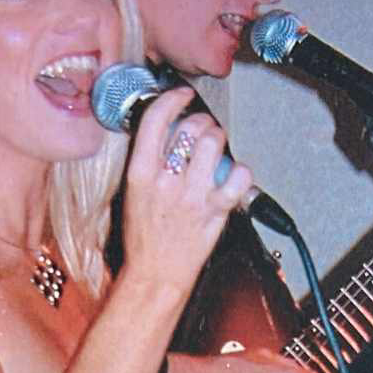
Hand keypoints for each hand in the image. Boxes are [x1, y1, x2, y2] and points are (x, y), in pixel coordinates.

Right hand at [121, 86, 254, 299]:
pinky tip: (232, 176)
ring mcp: (193, 196)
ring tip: (215, 149)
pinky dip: (240, 171)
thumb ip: (147, 161)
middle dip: (201, 122)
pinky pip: (238, 175)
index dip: (172, 99)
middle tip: (202, 131)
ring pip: (214, 143)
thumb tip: (166, 132)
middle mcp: (167, 182)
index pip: (155, 119)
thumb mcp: (132, 195)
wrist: (156, 277)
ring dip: (218, 139)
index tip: (182, 96)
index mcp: (140, 174)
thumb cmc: (144, 239)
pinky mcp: (215, 211)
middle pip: (190, 127)